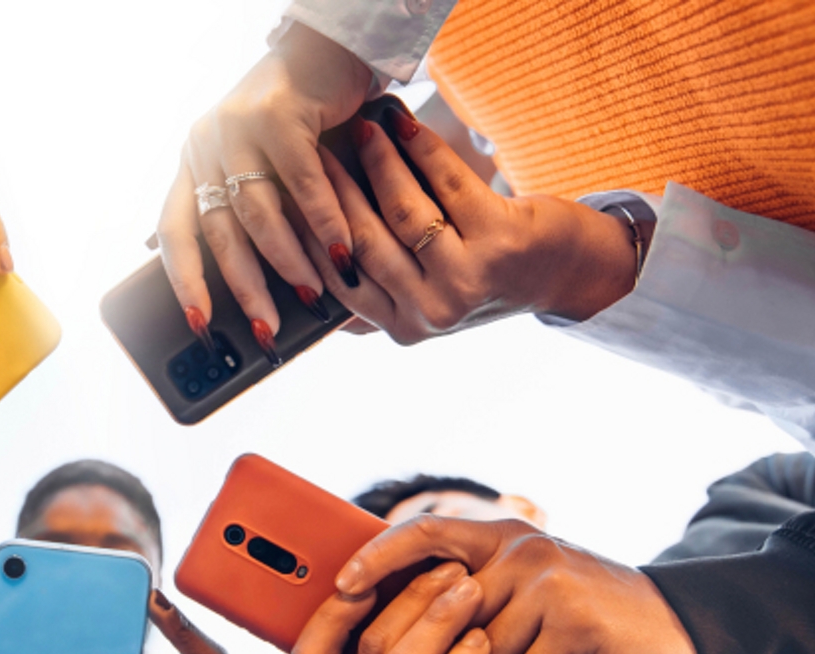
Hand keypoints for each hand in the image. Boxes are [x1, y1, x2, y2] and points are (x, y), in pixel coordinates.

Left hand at [158, 22, 370, 351]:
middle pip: (219, 233)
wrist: (330, 49)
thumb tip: (254, 284)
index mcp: (193, 162)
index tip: (199, 323)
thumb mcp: (265, 168)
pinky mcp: (276, 114)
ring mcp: (236, 127)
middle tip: (267, 327)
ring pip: (259, 213)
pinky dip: (323, 222)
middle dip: (245, 288)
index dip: (184, 281)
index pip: (174, 232)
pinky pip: (300, 184)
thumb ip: (254, 214)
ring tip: (311, 291)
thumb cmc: (302, 119)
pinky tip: (340, 251)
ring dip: (288, 260)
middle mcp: (205, 145)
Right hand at [293, 105, 636, 342]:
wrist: (562, 273)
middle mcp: (431, 311)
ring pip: (402, 212)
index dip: (312, 231)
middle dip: (336, 190)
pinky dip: (421, 148)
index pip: (340, 276)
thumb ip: (372, 297)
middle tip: (315, 150)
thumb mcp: (421, 300)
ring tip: (361, 127)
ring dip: (377, 162)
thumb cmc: (481, 276)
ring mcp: (466, 280)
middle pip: (363, 242)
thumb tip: (305, 274)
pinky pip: (447, 184)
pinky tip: (402, 124)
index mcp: (402, 328)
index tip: (292, 189)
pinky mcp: (500, 240)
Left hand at [330, 516, 700, 653]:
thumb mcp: (524, 595)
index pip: (423, 531)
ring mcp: (550, 582)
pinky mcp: (577, 622)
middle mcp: (522, 549)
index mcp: (501, 536)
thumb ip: (470, 596)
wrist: (673, 636)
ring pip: (482, 653)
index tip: (342, 588)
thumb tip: (387, 621)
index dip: (378, 557)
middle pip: (446, 612)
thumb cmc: (581, 625)